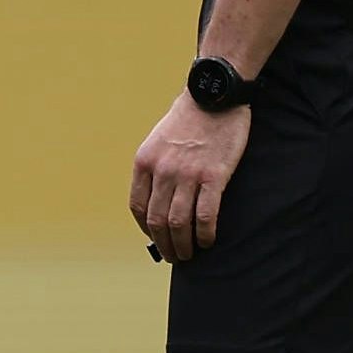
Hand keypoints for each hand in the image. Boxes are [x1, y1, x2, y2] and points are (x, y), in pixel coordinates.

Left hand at [130, 91, 253, 263]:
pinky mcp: (214, 176)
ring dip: (182, 245)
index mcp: (144, 163)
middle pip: (157, 220)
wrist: (214, 96)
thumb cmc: (188, 119)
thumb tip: (158, 199)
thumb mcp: (158, 141)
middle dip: (164, 244)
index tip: (155, 237)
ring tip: (188, 255)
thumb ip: (155, 168)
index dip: (146, 228)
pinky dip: (204, 234)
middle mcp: (162, 171)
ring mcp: (187, 174)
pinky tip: (207, 241)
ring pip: (179, 223)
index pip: (138, 207)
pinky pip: (205, 215)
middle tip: (173, 256)